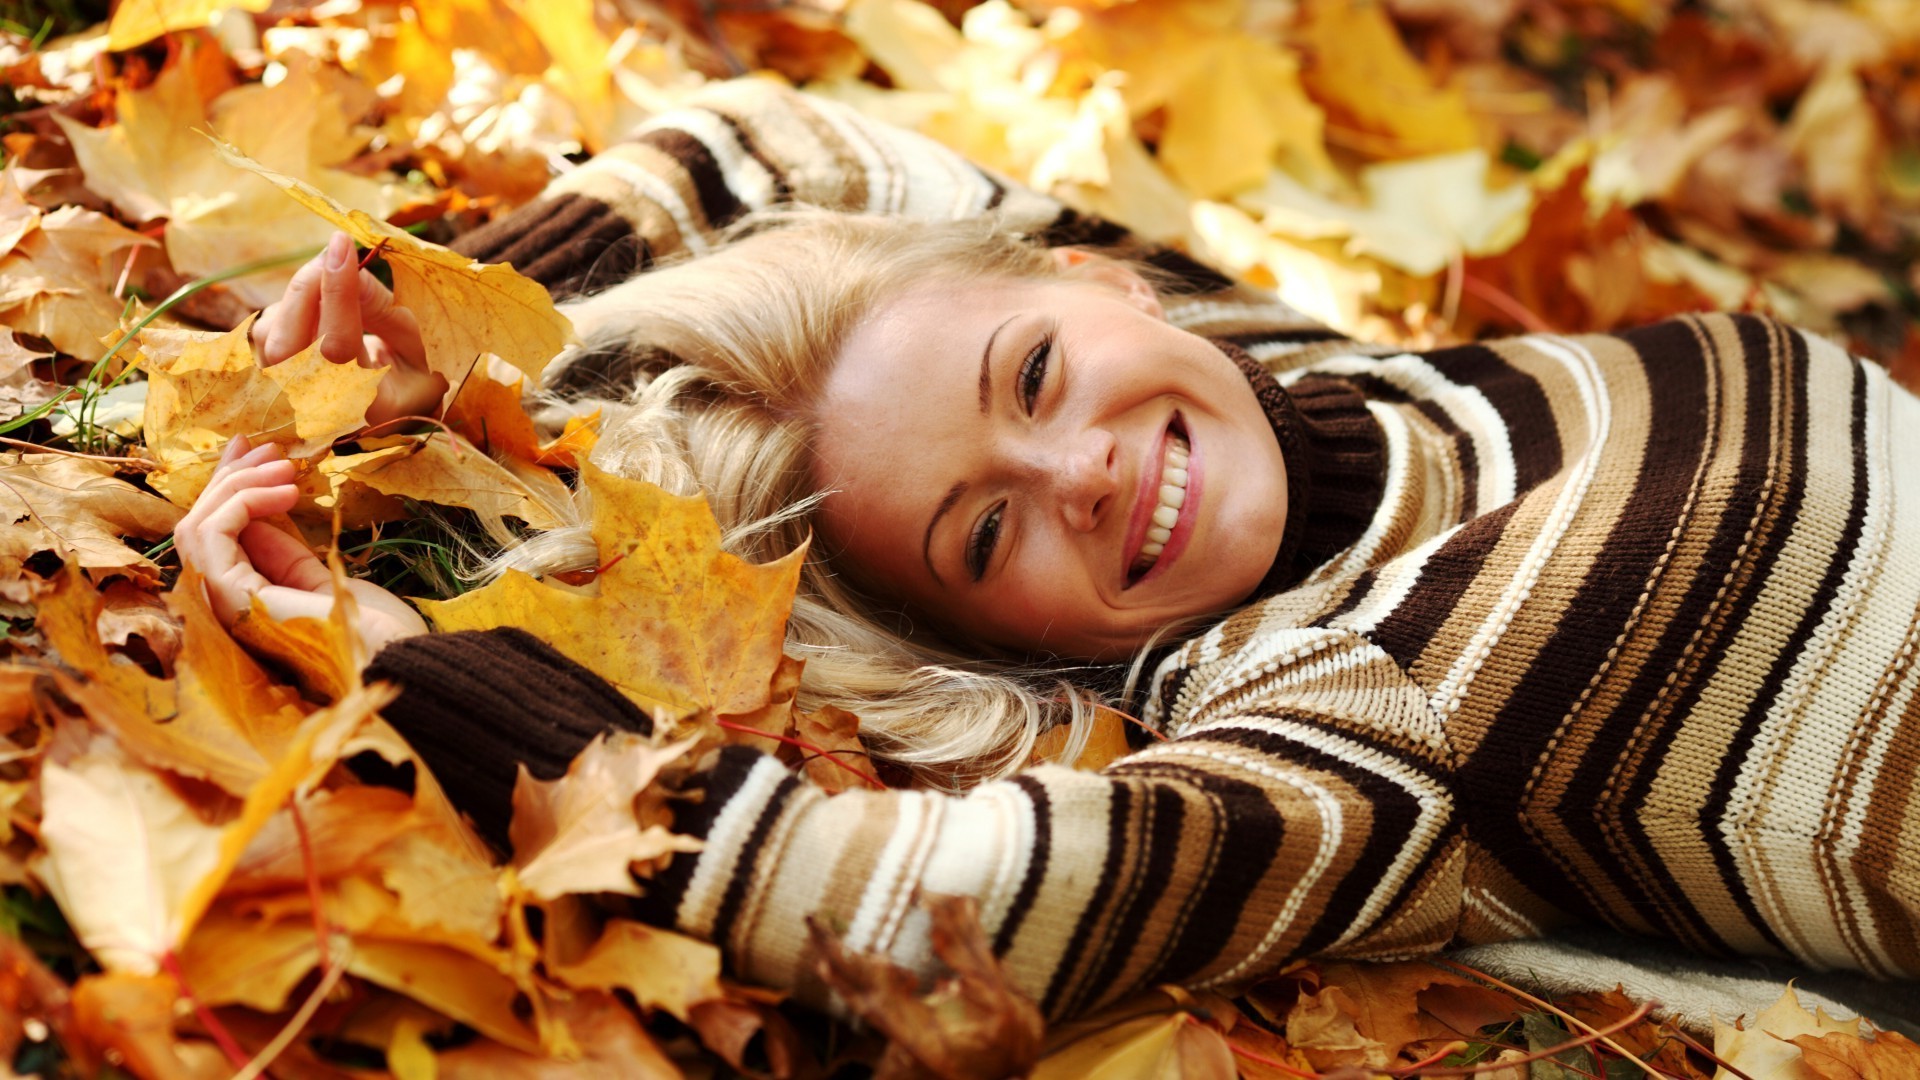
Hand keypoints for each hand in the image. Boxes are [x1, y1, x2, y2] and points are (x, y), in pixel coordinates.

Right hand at [175, 435, 428, 658]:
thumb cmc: (373, 630)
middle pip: (199, 528)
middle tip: (268, 448)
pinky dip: (243, 501)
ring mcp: (222, 605)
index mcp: (242, 606)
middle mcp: (222, 607)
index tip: (261, 456)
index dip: (233, 493)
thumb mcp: (323, 581)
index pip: (218, 539)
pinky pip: (213, 534)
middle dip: (230, 479)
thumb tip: (258, 512)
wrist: (397, 660)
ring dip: (238, 484)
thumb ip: (284, 554)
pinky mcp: (231, 598)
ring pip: (198, 526)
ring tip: (285, 465)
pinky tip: (285, 491)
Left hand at [253, 232, 448, 432]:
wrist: (384, 414)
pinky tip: (319, 305)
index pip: (338, 346)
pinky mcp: (266, 378)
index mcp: (365, 407)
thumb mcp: (415, 346)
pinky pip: (266, 332)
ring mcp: (286, 398)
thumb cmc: (408, 378)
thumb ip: (386, 311)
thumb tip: (351, 270)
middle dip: (308, 287)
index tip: (343, 244)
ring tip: (334, 282)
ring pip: (272, 334)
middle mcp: (316, 410)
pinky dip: (290, 307)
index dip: (339, 292)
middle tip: (334, 254)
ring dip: (300, 296)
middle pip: (289, 343)